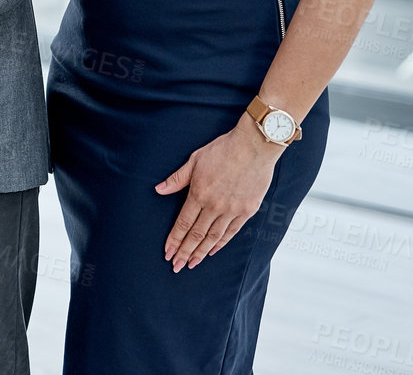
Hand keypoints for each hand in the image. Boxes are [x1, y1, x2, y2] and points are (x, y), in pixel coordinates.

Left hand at [155, 115, 283, 271]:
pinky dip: (221, 244)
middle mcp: (215, 206)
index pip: (183, 223)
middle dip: (185, 252)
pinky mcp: (248, 210)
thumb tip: (158, 190)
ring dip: (201, 252)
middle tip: (176, 266)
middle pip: (197, 235)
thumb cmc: (222, 150)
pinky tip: (212, 251)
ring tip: (191, 264)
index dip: (174, 239)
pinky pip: (232, 232)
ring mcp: (233, 209)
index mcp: (199, 194)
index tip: (167, 252)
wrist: (254, 147)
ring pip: (214, 237)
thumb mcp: (194, 161)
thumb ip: (177, 179)